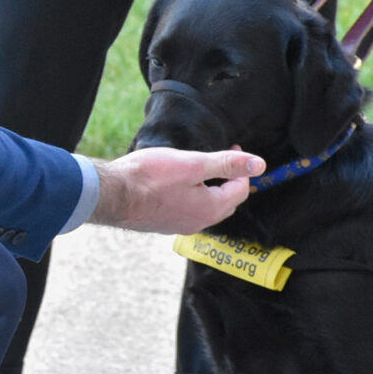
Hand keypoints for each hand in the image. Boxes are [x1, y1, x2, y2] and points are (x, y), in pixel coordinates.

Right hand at [90, 147, 263, 234]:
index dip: (242, 168)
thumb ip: (226, 164)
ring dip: (209, 189)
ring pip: (206, 207)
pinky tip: (177, 184)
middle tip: (222, 159)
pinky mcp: (163, 224)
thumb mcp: (193, 164)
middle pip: (226, 202)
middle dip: (229, 180)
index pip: (240, 189)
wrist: (113, 194)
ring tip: (200, 169)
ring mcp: (179, 225)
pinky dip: (192, 197)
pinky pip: (187, 210)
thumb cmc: (150, 177)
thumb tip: (260, 165)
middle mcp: (198, 222)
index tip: (234, 148)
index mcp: (211, 208)